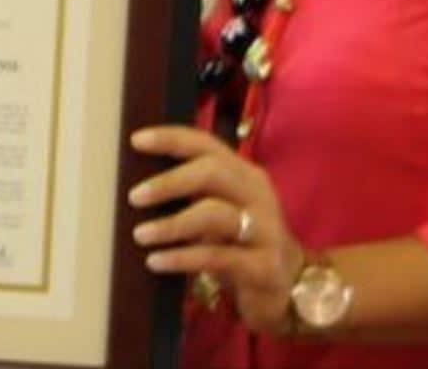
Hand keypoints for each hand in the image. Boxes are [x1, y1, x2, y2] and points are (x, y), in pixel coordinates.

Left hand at [129, 126, 304, 334]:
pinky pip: (217, 257)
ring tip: (140, 235)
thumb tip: (140, 185)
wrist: (292, 288)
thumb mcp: (224, 213)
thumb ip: (197, 195)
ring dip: (172, 224)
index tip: (137, 139)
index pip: (207, 145)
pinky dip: (182, 258)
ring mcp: (264, 229)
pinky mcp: (263, 265)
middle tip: (135, 196)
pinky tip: (156, 262)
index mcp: (245, 174)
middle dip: (170, 181)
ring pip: (215, 214)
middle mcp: (258, 194)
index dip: (172, 139)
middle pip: (213, 172)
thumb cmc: (244, 245)